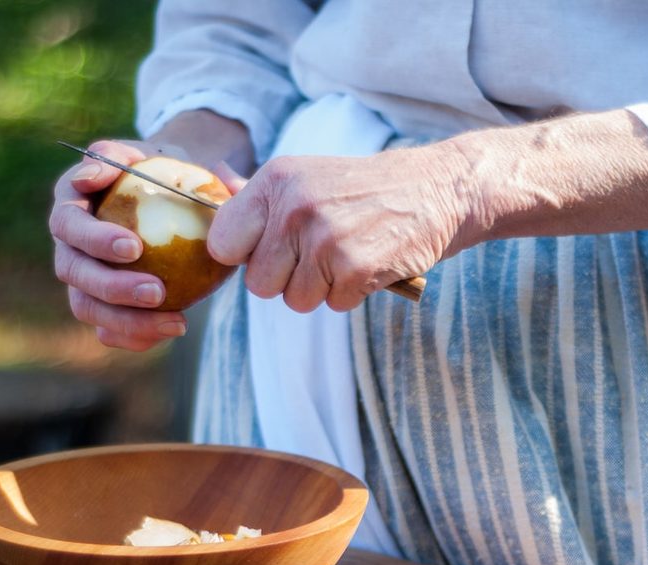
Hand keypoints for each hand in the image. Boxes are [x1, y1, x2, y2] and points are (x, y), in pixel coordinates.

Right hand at [49, 138, 188, 350]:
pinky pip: (110, 331)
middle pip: (73, 272)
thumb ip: (123, 156)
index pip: (67, 223)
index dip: (94, 240)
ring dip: (127, 320)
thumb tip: (93, 173)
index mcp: (71, 203)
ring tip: (176, 322)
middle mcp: (69, 244)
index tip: (134, 247)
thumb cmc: (164, 172)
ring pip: (87, 307)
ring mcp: (83, 279)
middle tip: (157, 291)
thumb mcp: (153, 154)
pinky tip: (173, 329)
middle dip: (112, 286)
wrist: (179, 200)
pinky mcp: (104, 306)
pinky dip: (137, 336)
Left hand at [206, 141, 473, 312]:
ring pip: (295, 301)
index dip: (246, 257)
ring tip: (345, 257)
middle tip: (317, 257)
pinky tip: (367, 264)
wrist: (434, 190)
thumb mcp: (307, 177)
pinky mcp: (356, 268)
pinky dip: (352, 294)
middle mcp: (295, 208)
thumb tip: (213, 187)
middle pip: (258, 284)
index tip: (270, 252)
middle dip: (286, 280)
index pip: (223, 244)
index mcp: (275, 182)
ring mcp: (326, 240)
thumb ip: (259, 195)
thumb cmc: (363, 190)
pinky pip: (334, 306)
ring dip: (321, 289)